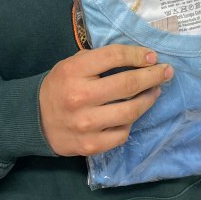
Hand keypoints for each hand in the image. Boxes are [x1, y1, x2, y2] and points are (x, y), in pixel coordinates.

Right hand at [39, 45, 172, 155]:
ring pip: (130, 111)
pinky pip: (122, 133)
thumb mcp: (72, 65)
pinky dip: (131, 122)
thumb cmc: (59, 87)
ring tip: (155, 91)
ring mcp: (85, 124)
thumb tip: (140, 58)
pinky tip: (133, 113)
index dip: (137, 54)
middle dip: (153, 76)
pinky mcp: (90, 145)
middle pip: (128, 84)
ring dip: (149, 99)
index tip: (152, 56)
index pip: (114, 56)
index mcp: (73, 71)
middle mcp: (79, 97)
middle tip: (166, 72)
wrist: (34, 120)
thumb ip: (100, 60)